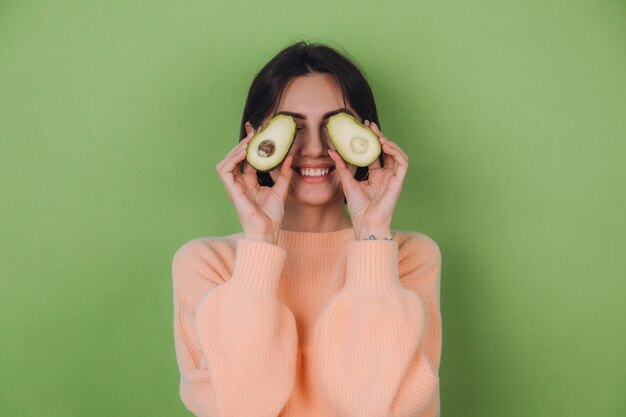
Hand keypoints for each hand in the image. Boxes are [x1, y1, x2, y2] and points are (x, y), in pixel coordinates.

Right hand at [215, 125, 293, 244]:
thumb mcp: (281, 189)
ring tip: (250, 139)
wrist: (267, 231)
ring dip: (237, 148)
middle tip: (256, 130)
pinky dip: (233, 158)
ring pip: (227, 160)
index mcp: (249, 182)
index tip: (261, 132)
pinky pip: (224, 169)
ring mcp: (233, 186)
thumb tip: (290, 155)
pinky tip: (245, 151)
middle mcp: (239, 182)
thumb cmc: (272, 216)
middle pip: (237, 157)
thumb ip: (283, 173)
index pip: (248, 159)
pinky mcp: (231, 189)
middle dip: (244, 142)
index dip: (252, 145)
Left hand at [327, 121, 407, 239]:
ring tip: (377, 134)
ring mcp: (393, 178)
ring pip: (396, 154)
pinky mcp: (399, 181)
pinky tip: (385, 145)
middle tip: (370, 125)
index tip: (362, 128)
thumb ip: (342, 166)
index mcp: (375, 176)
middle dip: (379, 137)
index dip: (370, 141)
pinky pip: (403, 162)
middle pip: (386, 151)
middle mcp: (385, 175)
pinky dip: (396, 152)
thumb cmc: (358, 208)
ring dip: (389, 142)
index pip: (374, 154)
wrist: (365, 222)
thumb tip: (332, 150)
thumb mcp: (347, 182)